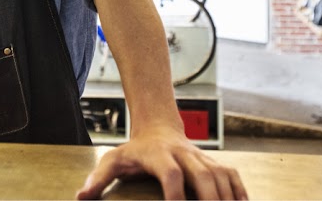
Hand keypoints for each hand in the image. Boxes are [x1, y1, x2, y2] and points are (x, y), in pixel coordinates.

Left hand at [76, 125, 247, 199]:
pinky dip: (239, 191)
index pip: (171, 174)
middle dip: (211, 200)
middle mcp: (184, 155)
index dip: (176, 193)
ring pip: (221, 176)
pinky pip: (231, 175)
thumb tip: (82, 197)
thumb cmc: (134, 151)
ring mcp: (201, 158)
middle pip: (204, 176)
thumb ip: (98, 178)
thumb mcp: (113, 160)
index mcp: (160, 155)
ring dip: (228, 198)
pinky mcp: (213, 162)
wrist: (158, 128)